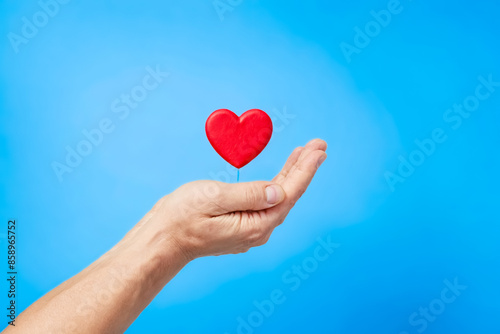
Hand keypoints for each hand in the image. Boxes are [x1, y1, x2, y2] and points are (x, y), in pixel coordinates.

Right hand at [131, 139, 326, 260]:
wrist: (161, 240)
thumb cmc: (181, 218)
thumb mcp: (214, 198)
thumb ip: (250, 194)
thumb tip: (279, 191)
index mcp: (255, 224)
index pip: (289, 192)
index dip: (305, 169)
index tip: (318, 149)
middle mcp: (257, 230)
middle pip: (288, 194)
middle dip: (303, 168)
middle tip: (317, 146)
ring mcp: (249, 229)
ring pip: (278, 198)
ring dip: (291, 174)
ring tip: (303, 154)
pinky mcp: (241, 225)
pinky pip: (266, 202)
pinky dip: (276, 183)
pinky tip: (280, 175)